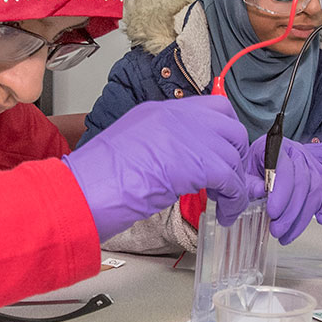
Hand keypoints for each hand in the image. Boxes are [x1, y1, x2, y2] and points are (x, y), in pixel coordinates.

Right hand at [63, 96, 258, 238]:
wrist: (86, 189)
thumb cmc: (96, 177)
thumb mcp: (129, 147)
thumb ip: (159, 146)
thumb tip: (183, 163)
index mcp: (159, 111)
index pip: (211, 108)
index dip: (223, 132)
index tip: (223, 154)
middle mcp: (177, 117)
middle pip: (230, 127)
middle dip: (235, 155)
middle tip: (229, 180)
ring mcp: (188, 136)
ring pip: (233, 154)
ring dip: (235, 183)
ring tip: (226, 203)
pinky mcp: (197, 163)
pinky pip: (232, 180)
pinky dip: (234, 199)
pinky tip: (226, 213)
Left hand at [247, 137, 321, 244]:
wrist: (259, 163)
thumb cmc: (251, 169)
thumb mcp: (243, 174)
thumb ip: (249, 183)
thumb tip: (260, 191)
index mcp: (274, 147)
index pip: (284, 167)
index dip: (281, 192)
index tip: (272, 213)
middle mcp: (296, 152)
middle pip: (303, 181)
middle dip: (291, 212)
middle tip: (277, 230)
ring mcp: (311, 162)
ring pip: (317, 189)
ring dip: (304, 217)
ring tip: (287, 234)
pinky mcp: (321, 174)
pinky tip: (321, 219)